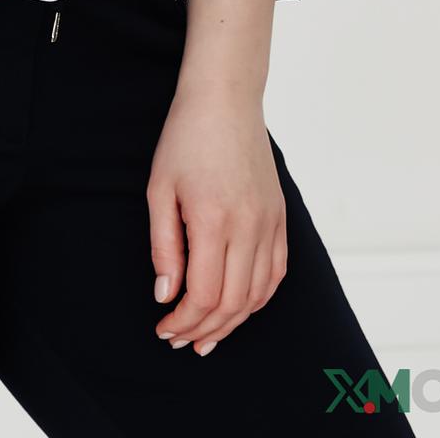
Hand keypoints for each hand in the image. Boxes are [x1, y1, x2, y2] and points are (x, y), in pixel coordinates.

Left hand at [145, 79, 287, 353]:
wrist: (225, 100)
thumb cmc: (186, 137)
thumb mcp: (159, 188)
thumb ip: (163, 246)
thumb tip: (166, 295)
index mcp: (214, 220)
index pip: (204, 295)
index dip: (183, 321)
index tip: (164, 327)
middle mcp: (249, 227)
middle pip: (232, 304)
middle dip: (204, 330)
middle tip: (181, 340)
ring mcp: (269, 223)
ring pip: (257, 295)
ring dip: (232, 322)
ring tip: (207, 335)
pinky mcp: (280, 218)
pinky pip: (276, 273)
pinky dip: (257, 298)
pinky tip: (239, 308)